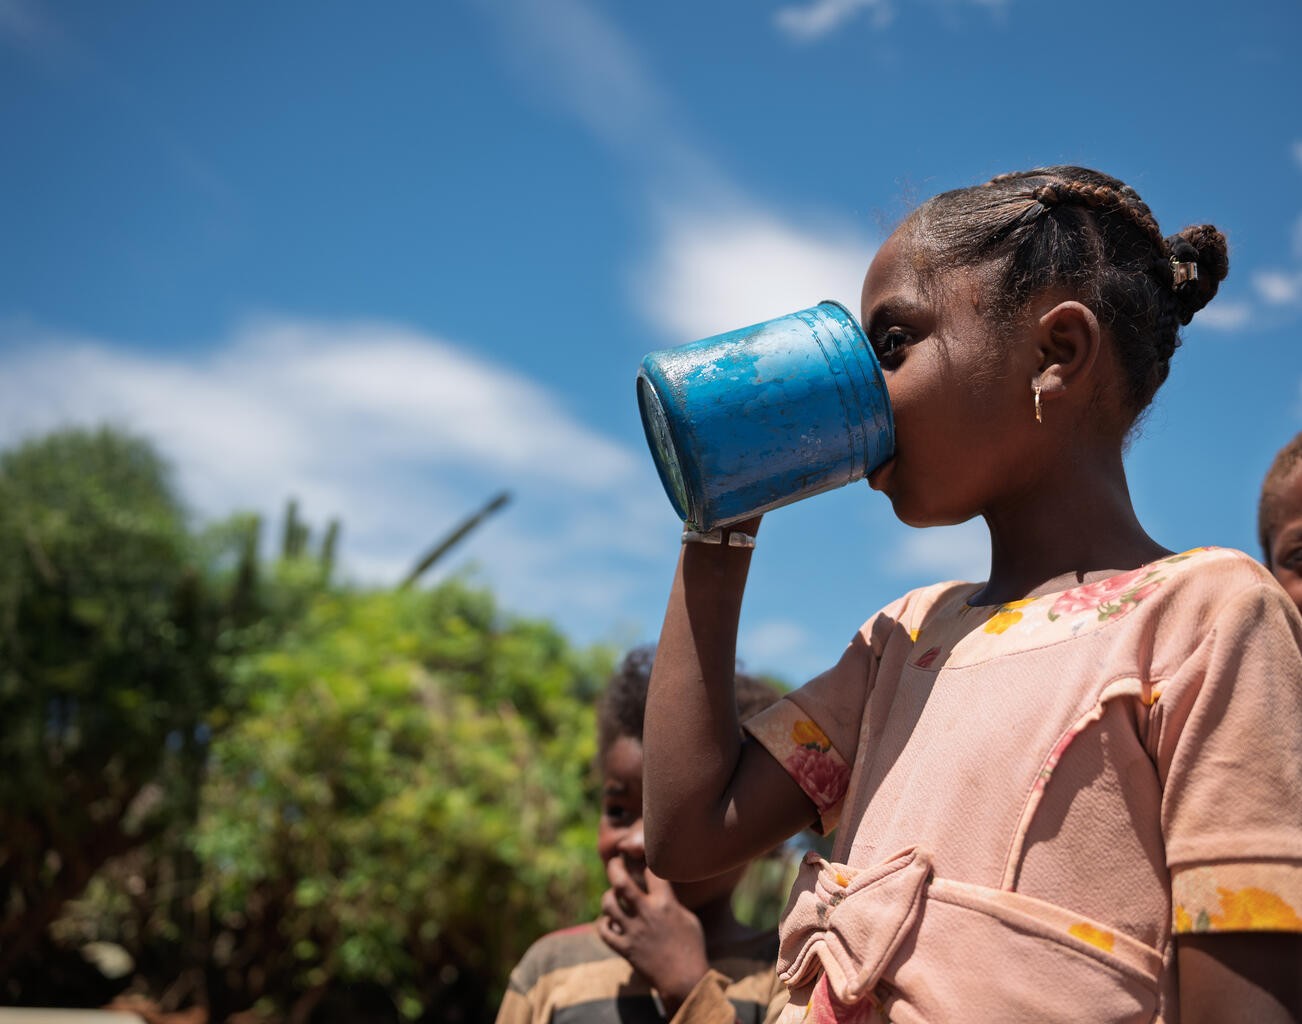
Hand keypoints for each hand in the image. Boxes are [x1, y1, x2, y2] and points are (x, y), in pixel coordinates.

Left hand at [597, 857, 710, 1014]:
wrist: (685, 981)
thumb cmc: (692, 948)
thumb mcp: (688, 918)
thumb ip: (671, 902)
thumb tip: (659, 892)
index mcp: (665, 903)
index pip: (650, 871)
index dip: (645, 861)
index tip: (642, 859)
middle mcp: (646, 913)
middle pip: (621, 882)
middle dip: (614, 867)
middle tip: (614, 862)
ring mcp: (633, 931)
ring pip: (608, 904)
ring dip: (608, 897)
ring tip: (612, 896)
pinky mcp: (625, 948)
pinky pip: (604, 931)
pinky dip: (603, 923)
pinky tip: (609, 921)